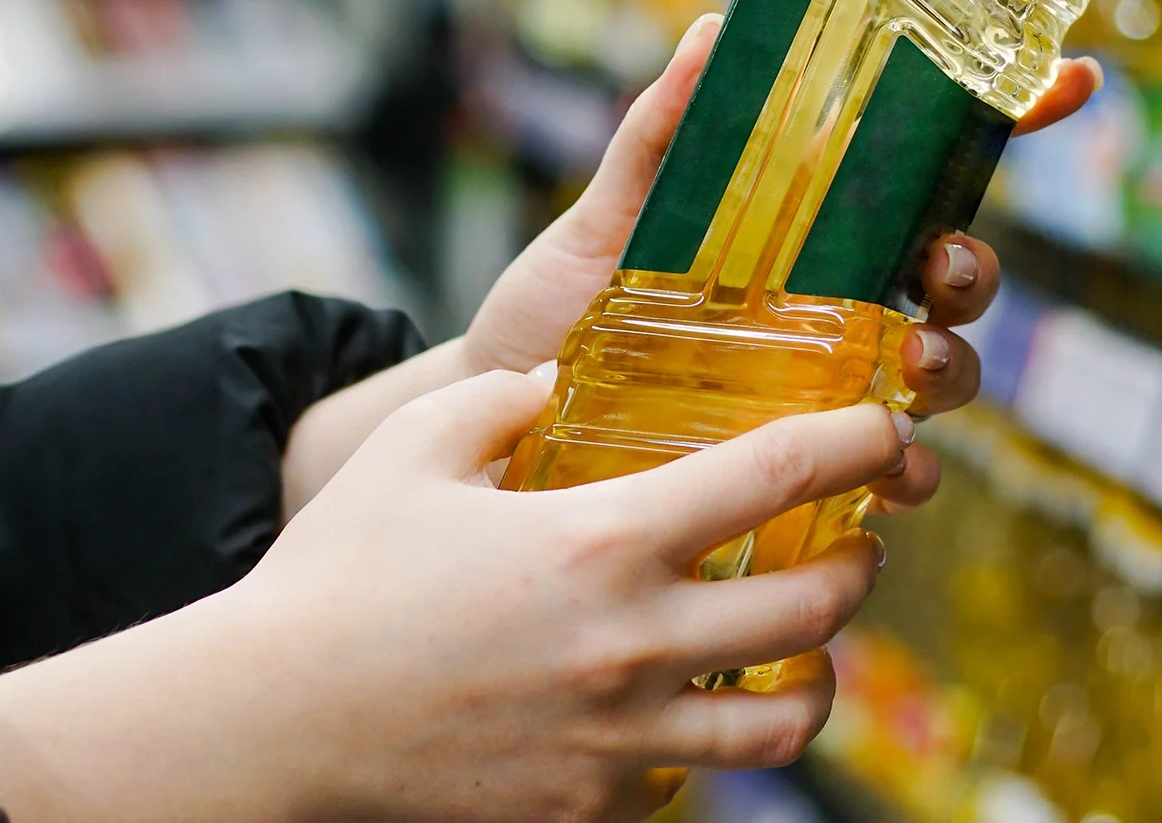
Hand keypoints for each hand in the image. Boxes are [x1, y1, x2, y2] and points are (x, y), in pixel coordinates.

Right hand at [0, 367, 912, 822]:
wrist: (275, 725)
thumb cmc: (337, 576)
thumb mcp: (413, 449)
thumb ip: (502, 399)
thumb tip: (561, 381)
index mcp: (602, 541)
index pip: (778, 476)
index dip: (857, 441)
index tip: (886, 427)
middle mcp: (635, 646)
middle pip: (819, 610)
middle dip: (857, 565)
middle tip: (847, 542)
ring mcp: (622, 743)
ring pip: (787, 722)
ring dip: (814, 673)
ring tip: (799, 645)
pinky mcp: (592, 809)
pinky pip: (693, 782)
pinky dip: (709, 742)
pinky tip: (681, 708)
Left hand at [462, 15, 1100, 510]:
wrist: (492, 430)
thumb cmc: (554, 316)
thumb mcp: (602, 220)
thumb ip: (659, 135)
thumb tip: (709, 29)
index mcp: (806, 227)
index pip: (926, 167)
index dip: (1010, 118)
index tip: (1071, 76)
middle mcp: (835, 305)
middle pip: (953, 274)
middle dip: (974, 268)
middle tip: (944, 271)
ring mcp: (826, 387)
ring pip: (940, 373)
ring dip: (950, 367)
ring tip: (912, 366)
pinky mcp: (803, 468)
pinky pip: (888, 473)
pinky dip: (908, 472)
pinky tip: (892, 471)